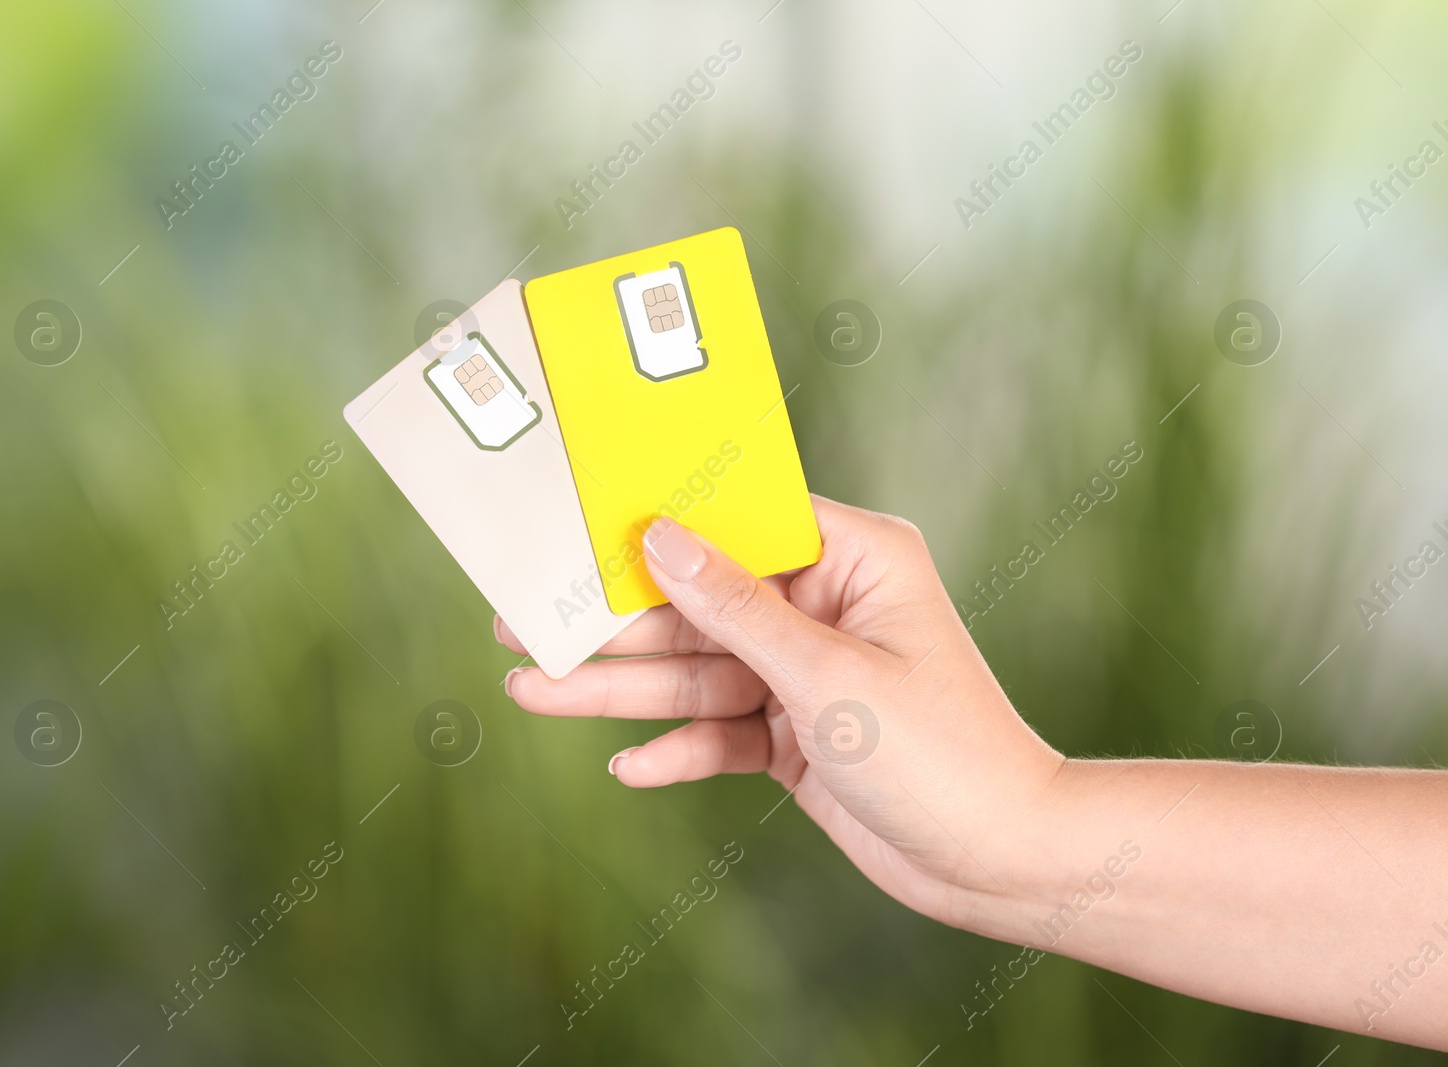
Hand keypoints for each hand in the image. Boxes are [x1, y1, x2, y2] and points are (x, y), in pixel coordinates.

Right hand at [496, 495, 1063, 927]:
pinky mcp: (795, 735)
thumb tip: (659, 536)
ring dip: (622, 691)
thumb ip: (735, 608)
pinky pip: (720, 732)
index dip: (654, 524)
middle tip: (520, 624)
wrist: (1000, 863)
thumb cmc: (942, 753)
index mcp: (853, 559)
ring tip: (534, 692)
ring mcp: (806, 674)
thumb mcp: (827, 675)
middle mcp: (825, 606)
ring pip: (697, 674)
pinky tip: (627, 765)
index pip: (737, 521)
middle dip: (613, 625)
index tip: (573, 523)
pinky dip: (678, 749)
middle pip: (698, 605)